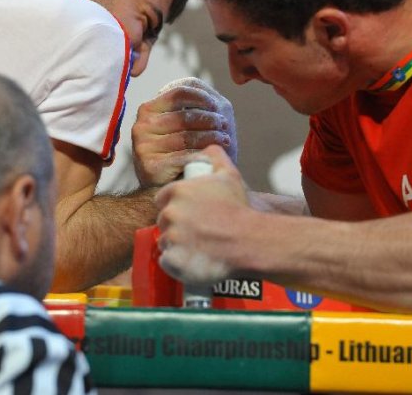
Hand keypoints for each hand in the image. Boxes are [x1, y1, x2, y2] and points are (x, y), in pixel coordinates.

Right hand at [132, 77, 237, 186]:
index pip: (179, 94)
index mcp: (147, 109)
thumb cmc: (176, 151)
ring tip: (225, 140)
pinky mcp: (150, 167)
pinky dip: (203, 155)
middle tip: (225, 126)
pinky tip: (214, 155)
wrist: (162, 186)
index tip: (217, 107)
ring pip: (188, 137)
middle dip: (211, 120)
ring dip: (212, 137)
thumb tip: (205, 91)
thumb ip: (188, 105)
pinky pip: (185, 156)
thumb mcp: (178, 124)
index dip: (203, 98)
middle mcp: (141, 126)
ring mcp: (143, 147)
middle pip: (186, 116)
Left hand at [154, 145, 249, 284]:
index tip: (189, 214)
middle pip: (164, 221)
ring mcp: (171, 238)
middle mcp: (170, 213)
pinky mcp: (174, 261)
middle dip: (176, 225)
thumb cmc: (239, 208)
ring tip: (198, 247)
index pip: (163, 199)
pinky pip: (167, 261)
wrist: (249, 240)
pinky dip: (177, 263)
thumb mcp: (229, 174)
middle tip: (196, 231)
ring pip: (165, 241)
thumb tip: (207, 148)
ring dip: (177, 244)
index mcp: (178, 191)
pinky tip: (192, 260)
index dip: (175, 206)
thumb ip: (215, 155)